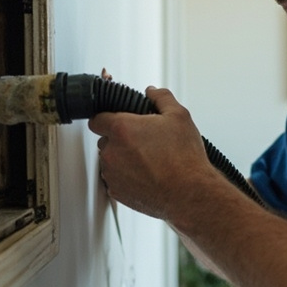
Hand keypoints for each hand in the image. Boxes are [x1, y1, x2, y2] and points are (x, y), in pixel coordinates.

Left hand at [88, 87, 217, 220]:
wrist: (189, 194)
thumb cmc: (184, 159)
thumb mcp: (179, 116)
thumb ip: (161, 98)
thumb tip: (153, 92)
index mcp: (122, 129)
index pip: (97, 118)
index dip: (108, 117)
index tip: (118, 120)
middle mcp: (112, 151)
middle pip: (105, 139)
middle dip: (120, 139)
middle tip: (143, 140)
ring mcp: (112, 174)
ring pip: (110, 161)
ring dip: (123, 158)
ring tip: (148, 160)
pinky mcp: (117, 192)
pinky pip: (115, 180)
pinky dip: (126, 177)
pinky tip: (146, 174)